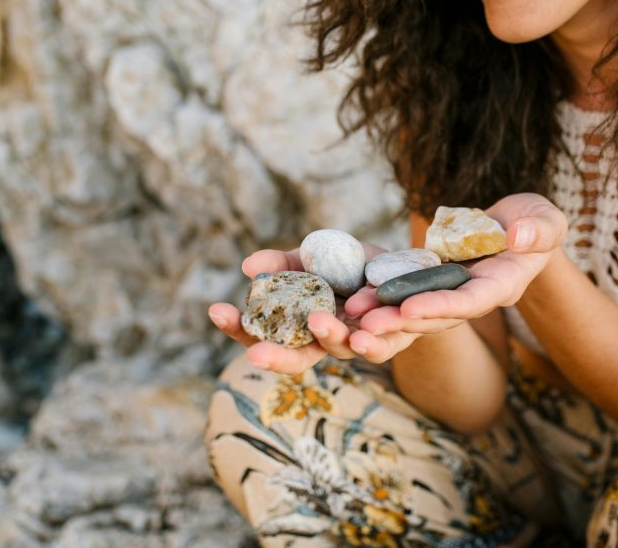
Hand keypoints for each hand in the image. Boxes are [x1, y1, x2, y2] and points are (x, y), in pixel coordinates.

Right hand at [208, 244, 385, 373]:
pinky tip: (362, 330)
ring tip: (317, 321)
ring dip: (328, 336)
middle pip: (296, 360)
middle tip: (254, 355)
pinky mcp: (391, 341)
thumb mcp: (315, 258)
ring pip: (340, 350)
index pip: (262, 335)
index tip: (216, 310)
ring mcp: (357, 344)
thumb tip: (248, 266)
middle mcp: (326, 341)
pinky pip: (380, 347)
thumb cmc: (350, 268)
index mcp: (300, 324)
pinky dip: (371, 341)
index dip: (238, 327)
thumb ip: (284, 265)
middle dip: (274, 358)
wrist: (402, 270)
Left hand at [345, 193, 566, 356]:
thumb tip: (519, 237)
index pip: (471, 302)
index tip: (410, 309)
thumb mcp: (547, 219)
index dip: (441, 306)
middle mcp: (473, 296)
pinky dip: (382, 293)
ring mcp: (451, 290)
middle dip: (402, 321)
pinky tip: (354, 294)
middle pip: (436, 315)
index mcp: (502, 287)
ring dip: (385, 313)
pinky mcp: (432, 279)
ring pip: (415, 308)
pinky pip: (405, 289)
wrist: (517, 224)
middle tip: (366, 325)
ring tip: (353, 313)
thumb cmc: (536, 221)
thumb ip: (539, 230)